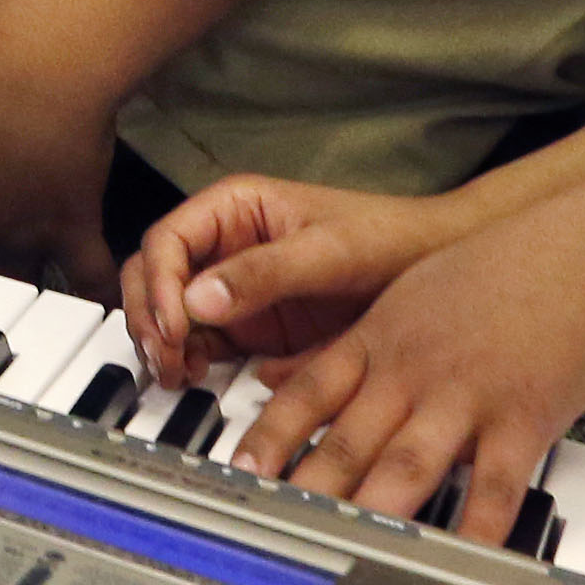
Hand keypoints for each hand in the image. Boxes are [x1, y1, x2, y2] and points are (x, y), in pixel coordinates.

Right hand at [121, 173, 476, 390]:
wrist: (434, 270)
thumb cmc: (388, 240)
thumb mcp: (327, 252)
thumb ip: (264, 273)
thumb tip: (196, 302)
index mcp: (233, 207)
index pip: (168, 241)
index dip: (161, 285)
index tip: (175, 327)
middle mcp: (222, 245)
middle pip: (154, 275)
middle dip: (150, 316)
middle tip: (168, 358)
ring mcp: (231, 288)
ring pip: (167, 312)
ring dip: (161, 342)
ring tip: (178, 373)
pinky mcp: (246, 326)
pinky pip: (198, 342)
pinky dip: (186, 360)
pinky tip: (195, 377)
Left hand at [187, 194, 584, 546]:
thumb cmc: (506, 265)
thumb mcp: (410, 289)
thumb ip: (349, 340)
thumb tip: (282, 371)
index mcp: (382, 337)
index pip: (306, 392)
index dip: (267, 436)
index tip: (236, 474)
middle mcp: (413, 369)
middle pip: (344, 439)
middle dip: (302, 490)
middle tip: (267, 528)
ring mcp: (466, 395)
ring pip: (404, 464)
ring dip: (369, 511)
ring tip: (338, 555)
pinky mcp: (523, 419)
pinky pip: (492, 487)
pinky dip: (473, 530)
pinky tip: (457, 563)